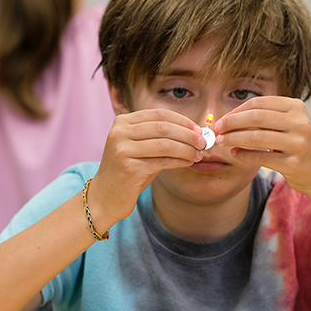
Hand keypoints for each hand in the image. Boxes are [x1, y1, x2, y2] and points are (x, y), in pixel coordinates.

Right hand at [88, 109, 205, 225]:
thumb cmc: (129, 171)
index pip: (159, 114)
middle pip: (163, 127)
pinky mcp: (129, 168)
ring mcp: (122, 149)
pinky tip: (188, 162)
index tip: (199, 129)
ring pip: (165, 144)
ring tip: (199, 154)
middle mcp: (120, 132)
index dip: (182, 120)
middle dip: (188, 134)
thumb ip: (161, 137)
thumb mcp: (142, 148)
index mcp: (122, 121)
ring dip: (187, 149)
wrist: (105, 196)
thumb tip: (194, 133)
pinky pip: (162, 161)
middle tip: (204, 142)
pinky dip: (180, 160)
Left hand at [214, 96, 310, 194]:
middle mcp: (299, 123)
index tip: (222, 118)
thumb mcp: (291, 124)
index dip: (237, 110)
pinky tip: (235, 154)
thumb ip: (267, 118)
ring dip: (234, 139)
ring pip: (257, 137)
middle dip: (232, 123)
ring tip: (221, 141)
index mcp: (296, 107)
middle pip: (256, 118)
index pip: (259, 103)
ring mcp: (298, 144)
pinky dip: (244, 155)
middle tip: (216, 129)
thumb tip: (230, 117)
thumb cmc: (301, 145)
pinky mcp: (294, 164)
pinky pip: (261, 158)